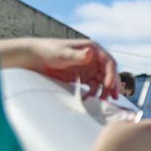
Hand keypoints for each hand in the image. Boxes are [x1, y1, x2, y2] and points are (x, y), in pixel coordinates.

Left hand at [0, 38, 118, 98]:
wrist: (36, 58)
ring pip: (103, 81)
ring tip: (103, 101)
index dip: (111, 74)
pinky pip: (94, 87)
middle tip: (114, 97)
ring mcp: (90, 68)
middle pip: (109, 73)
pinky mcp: (84, 77)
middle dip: (113, 85)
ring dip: (105, 91)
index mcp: (93, 49)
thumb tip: (91, 53)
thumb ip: (77, 56)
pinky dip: (94, 93)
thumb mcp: (63, 54)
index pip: (108, 62)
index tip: (108, 85)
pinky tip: (90, 99)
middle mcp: (94, 58)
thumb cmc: (49, 51)